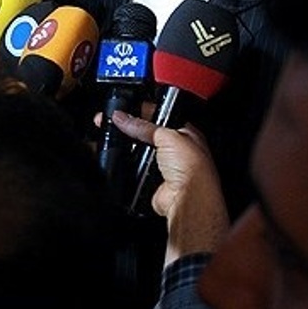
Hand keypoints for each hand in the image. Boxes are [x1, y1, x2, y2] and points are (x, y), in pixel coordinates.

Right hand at [111, 110, 228, 264]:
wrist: (187, 199)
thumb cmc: (193, 169)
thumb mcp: (168, 137)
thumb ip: (144, 126)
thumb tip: (124, 117)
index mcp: (184, 134)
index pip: (159, 116)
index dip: (141, 111)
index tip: (124, 109)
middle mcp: (174, 149)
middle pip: (146, 134)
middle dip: (131, 129)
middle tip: (114, 123)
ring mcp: (162, 165)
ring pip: (138, 151)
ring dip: (129, 148)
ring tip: (117, 140)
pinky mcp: (151, 180)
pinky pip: (133, 168)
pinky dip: (126, 165)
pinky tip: (122, 159)